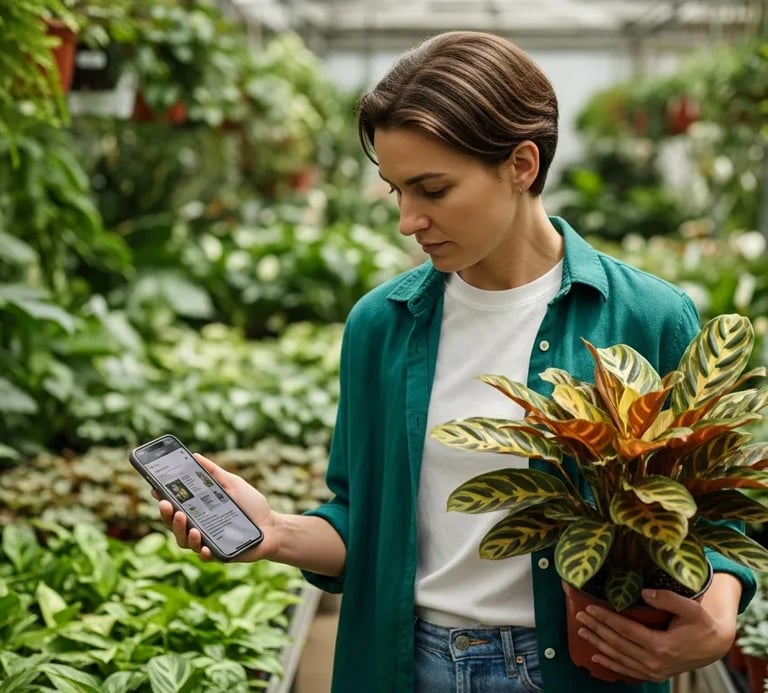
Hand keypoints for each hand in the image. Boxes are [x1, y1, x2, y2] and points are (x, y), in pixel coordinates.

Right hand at [155, 453, 277, 562]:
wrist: (273, 526)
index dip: (163, 498)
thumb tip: (195, 456)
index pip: (175, 505)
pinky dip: (202, 551)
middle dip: (167, 516)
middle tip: (167, 505)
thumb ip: (214, 473)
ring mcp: (207, 541)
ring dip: (183, 533)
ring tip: (190, 525)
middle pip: (173, 524)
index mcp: (199, 510)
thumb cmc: (252, 505)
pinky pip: (205, 556)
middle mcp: (198, 526)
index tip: (156, 489)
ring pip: (184, 542)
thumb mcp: (233, 484)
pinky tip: (204, 546)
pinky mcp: (218, 554)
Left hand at [574, 575, 739, 681]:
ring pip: (618, 657)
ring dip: (597, 644)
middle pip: (617, 643)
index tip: (589, 608)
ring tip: (581, 631)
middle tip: (579, 616)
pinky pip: (626, 670)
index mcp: (662, 645)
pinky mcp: (654, 674)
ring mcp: (654, 671)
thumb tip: (644, 592)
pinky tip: (596, 656)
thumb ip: (667, 599)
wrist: (714, 646)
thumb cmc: (702, 624)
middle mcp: (655, 662)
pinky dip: (609, 664)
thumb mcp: (690, 608)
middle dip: (596, 629)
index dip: (606, 618)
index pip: (625, 629)